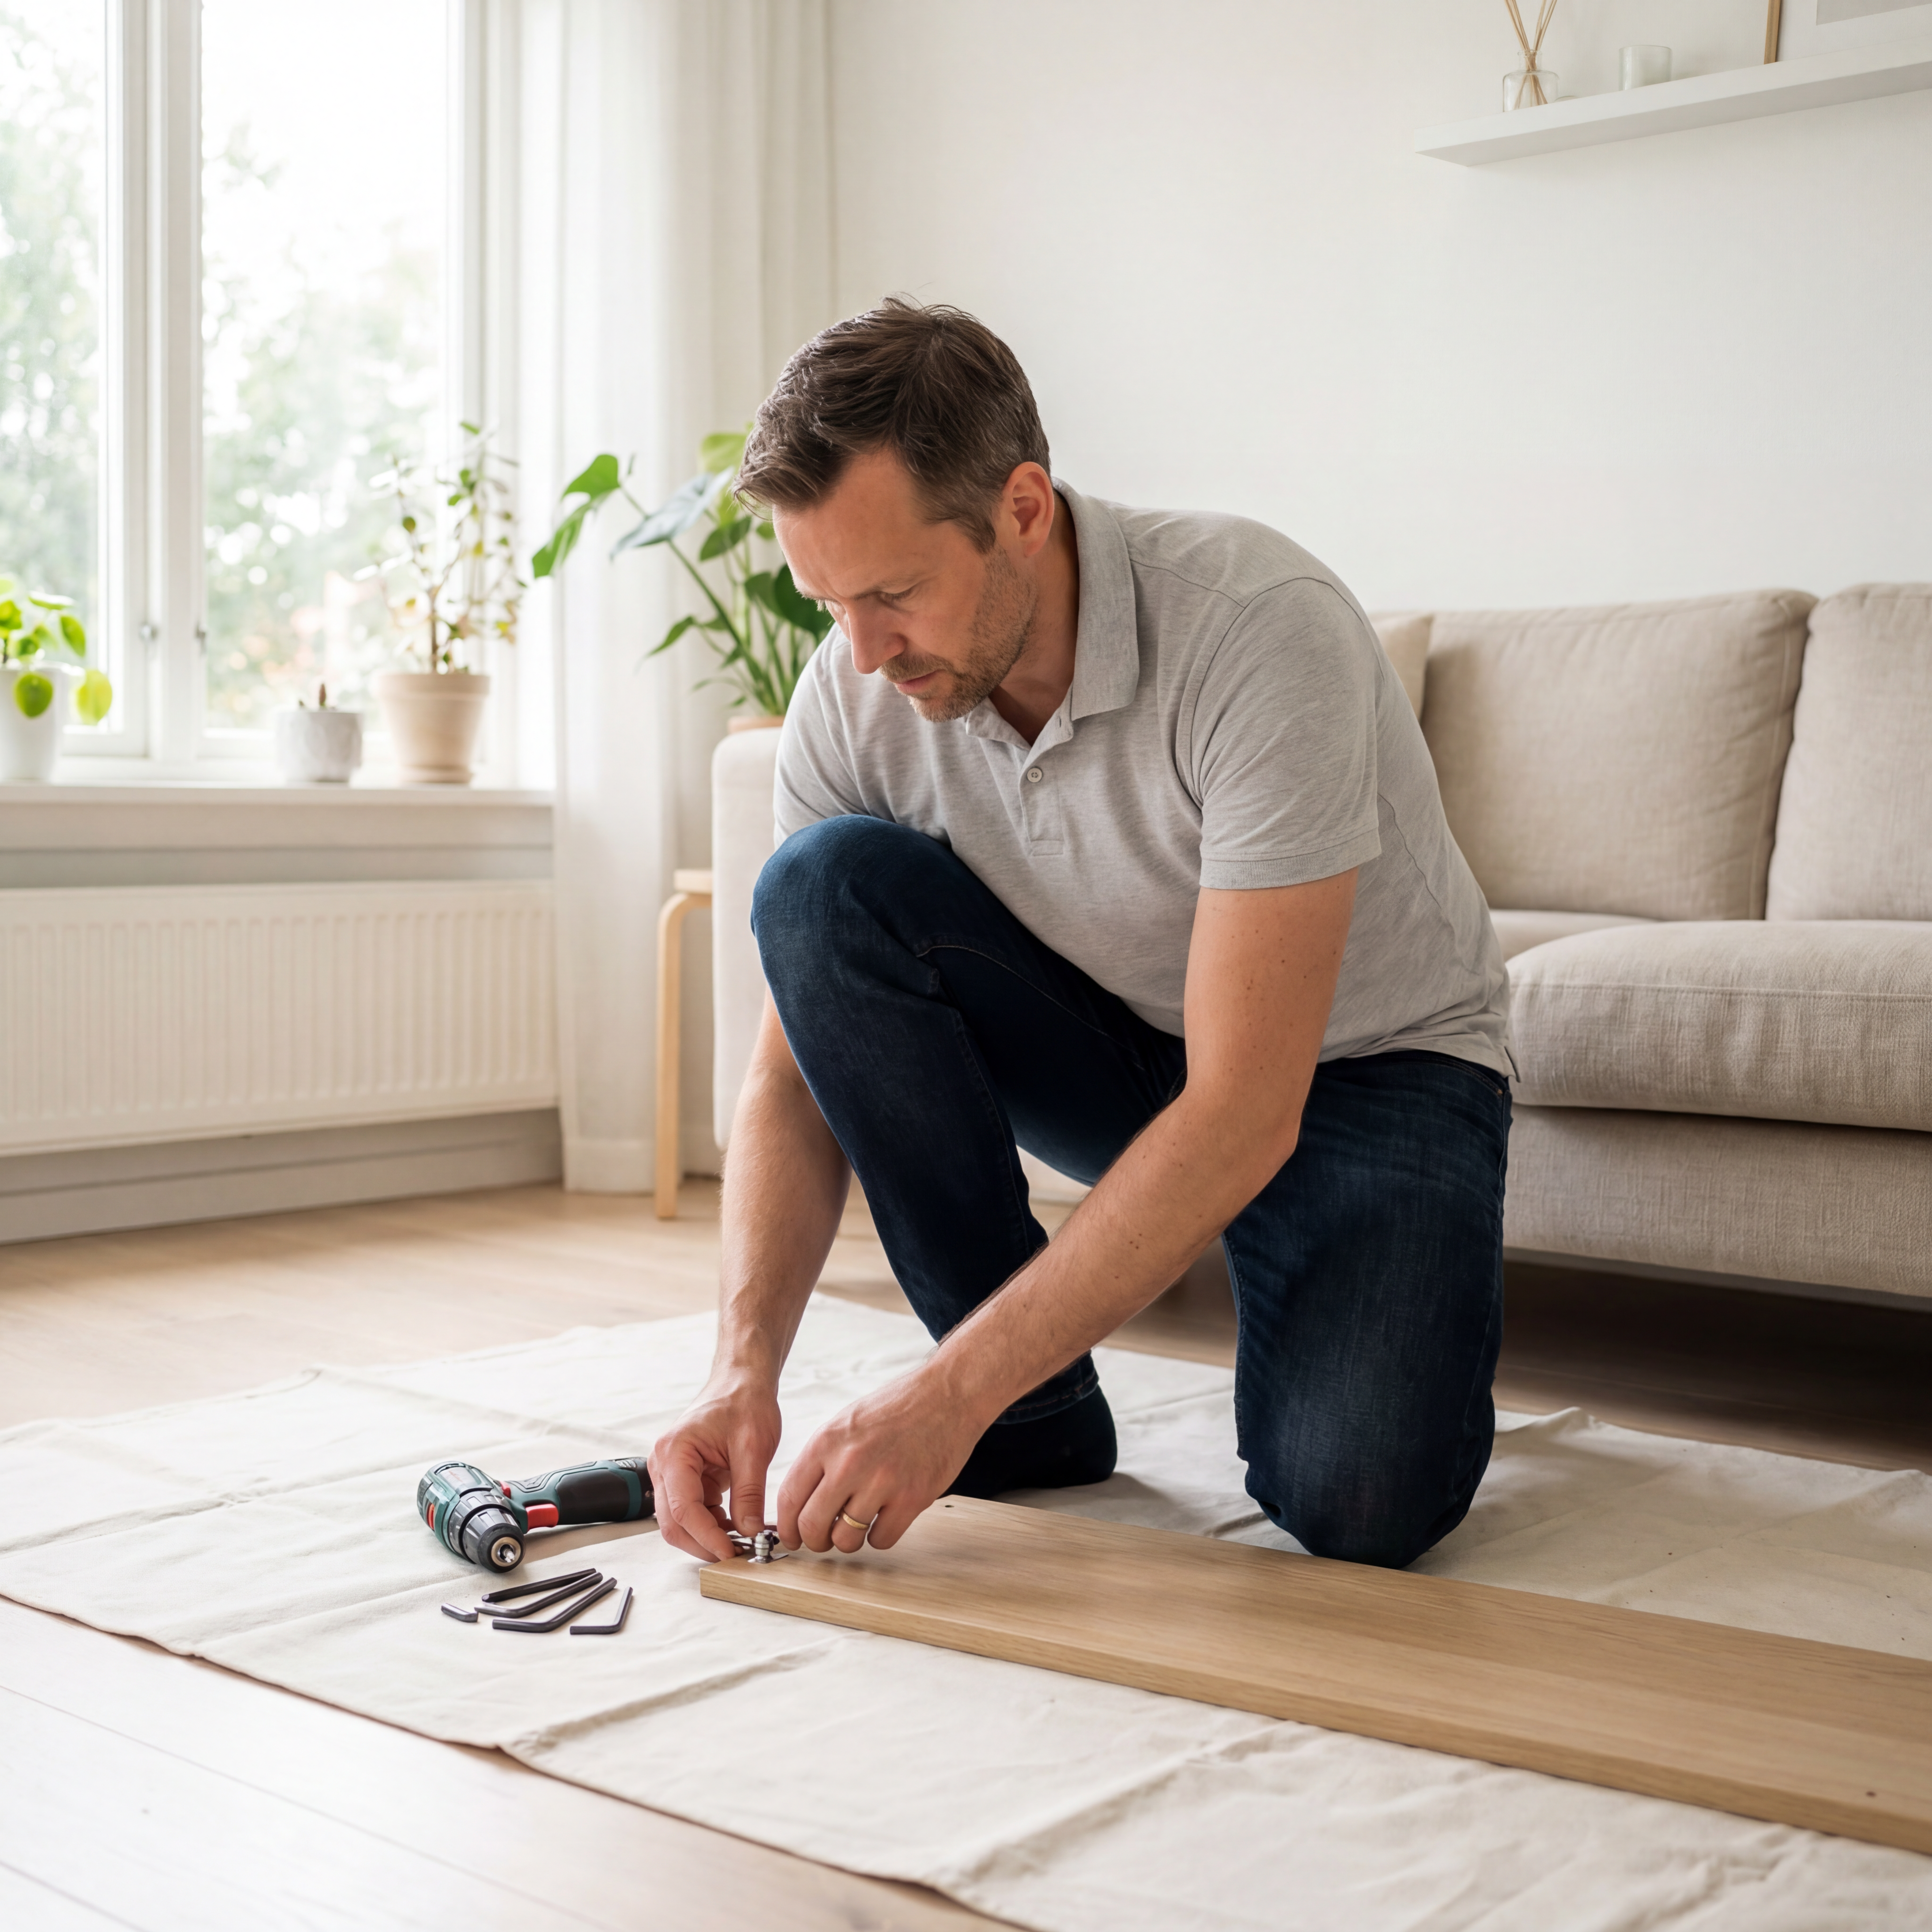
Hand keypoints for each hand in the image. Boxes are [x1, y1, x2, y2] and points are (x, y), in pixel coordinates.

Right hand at [648, 1372, 782, 1561]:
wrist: (741, 1382)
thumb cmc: (744, 1402)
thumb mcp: (754, 1447)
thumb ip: (749, 1492)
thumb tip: (749, 1531)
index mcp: (675, 1452)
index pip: (683, 1509)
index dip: (706, 1536)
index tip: (731, 1552)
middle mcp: (664, 1464)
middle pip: (673, 1522)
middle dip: (703, 1543)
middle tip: (736, 1555)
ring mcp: (670, 1472)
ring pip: (680, 1521)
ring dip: (706, 1535)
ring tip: (740, 1540)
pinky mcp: (683, 1478)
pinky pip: (691, 1511)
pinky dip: (710, 1523)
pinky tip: (734, 1524)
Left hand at [775, 1366, 983, 1555]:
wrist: (947, 1395)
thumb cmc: (898, 1407)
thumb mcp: (846, 1423)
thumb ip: (822, 1459)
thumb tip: (801, 1502)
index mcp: (827, 1441)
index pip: (790, 1497)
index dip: (786, 1527)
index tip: (791, 1537)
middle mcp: (850, 1463)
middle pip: (812, 1526)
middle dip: (815, 1541)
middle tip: (823, 1539)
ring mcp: (882, 1482)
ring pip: (846, 1539)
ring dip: (849, 1540)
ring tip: (858, 1524)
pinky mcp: (912, 1498)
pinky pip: (882, 1540)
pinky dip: (880, 1536)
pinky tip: (885, 1518)